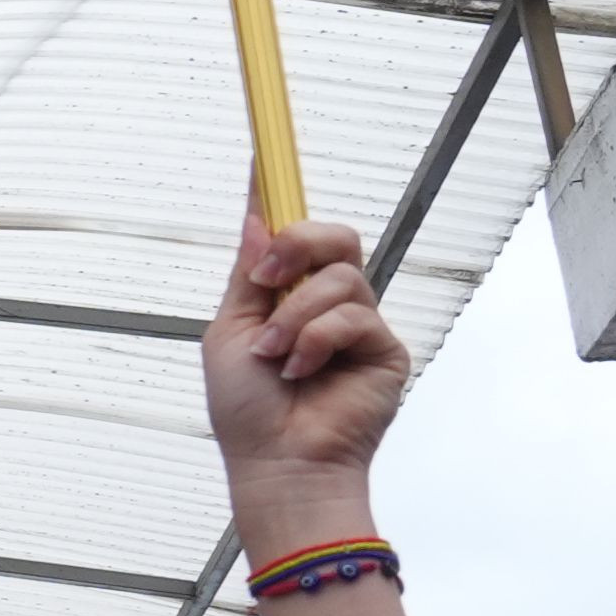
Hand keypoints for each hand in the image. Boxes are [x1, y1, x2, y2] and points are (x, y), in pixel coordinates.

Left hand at [202, 213, 407, 524]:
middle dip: (297, 245)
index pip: (289, 236)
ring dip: (294, 316)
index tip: (259, 154)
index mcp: (284, 297)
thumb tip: (258, 220)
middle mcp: (326, 304)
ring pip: (340, 276)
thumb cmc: (248, 409)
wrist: (277, 461)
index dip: (276, 195)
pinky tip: (301, 370)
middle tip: (262, 283)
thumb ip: (248, 277)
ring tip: (275, 355)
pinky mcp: (385, 349)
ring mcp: (359, 325)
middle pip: (334, 236)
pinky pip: (354, 316)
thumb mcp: (230, 333)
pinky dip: (316, 340)